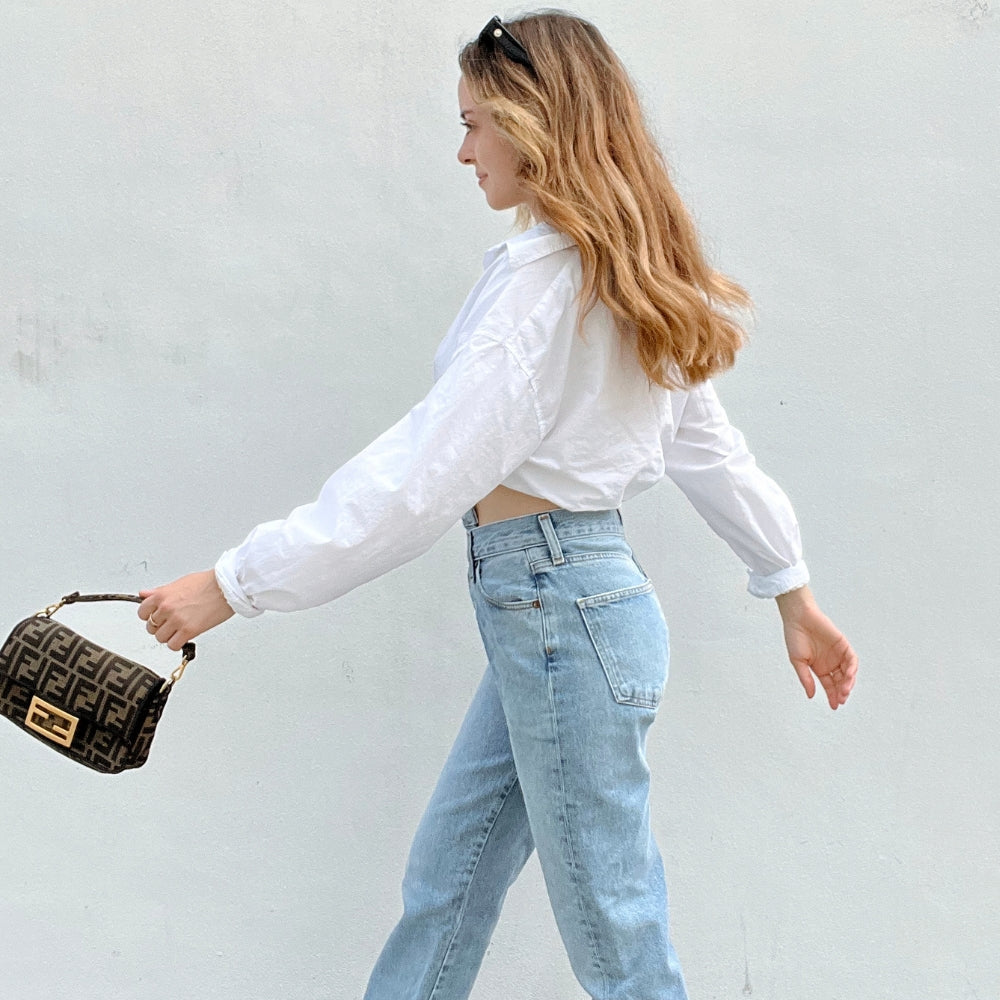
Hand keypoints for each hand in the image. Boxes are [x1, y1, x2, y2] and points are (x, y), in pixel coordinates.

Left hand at [138, 569, 234, 650]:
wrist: (226, 588)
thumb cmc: (208, 583)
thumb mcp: (180, 582)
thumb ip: (160, 591)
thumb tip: (145, 594)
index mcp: (162, 595)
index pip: (142, 612)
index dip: (149, 615)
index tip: (155, 616)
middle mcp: (167, 608)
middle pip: (151, 626)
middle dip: (160, 626)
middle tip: (171, 623)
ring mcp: (177, 620)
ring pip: (161, 637)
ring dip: (168, 636)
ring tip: (178, 630)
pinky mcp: (189, 631)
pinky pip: (173, 645)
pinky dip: (176, 644)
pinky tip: (183, 637)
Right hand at [775, 586, 857, 709]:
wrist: (799, 617)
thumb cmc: (795, 637)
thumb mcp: (798, 662)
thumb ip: (806, 678)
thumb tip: (811, 695)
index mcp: (819, 668)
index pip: (829, 686)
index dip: (832, 696)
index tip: (834, 706)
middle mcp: (830, 662)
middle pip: (840, 681)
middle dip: (841, 692)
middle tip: (841, 699)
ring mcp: (838, 654)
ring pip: (848, 672)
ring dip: (848, 682)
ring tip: (844, 691)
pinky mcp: (843, 645)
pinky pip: (852, 659)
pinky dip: (852, 669)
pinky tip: (848, 676)